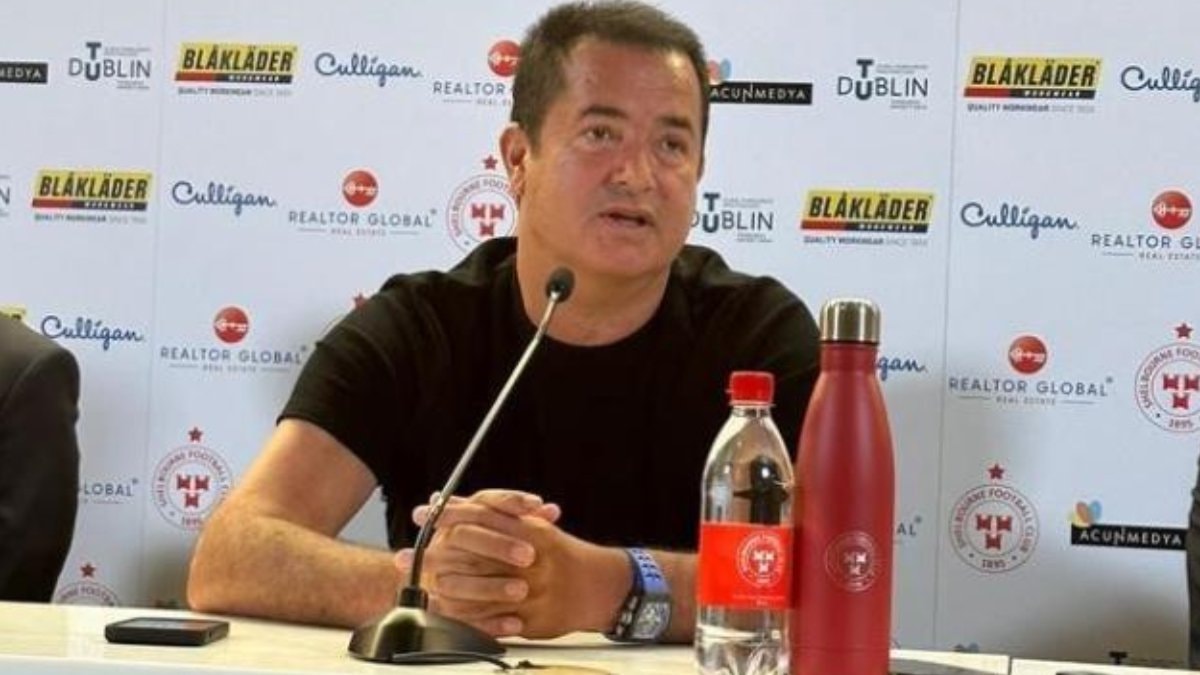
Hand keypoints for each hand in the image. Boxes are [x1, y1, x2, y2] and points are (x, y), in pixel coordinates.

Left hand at [394, 490, 627, 638]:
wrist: (597, 586)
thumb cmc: (559, 553)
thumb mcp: (531, 525)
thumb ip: (494, 512)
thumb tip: (448, 498)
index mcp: (531, 531)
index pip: (483, 516)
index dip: (449, 515)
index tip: (423, 515)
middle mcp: (532, 559)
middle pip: (474, 555)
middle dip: (436, 556)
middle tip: (403, 557)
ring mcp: (533, 590)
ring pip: (480, 591)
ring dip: (443, 590)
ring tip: (416, 587)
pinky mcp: (533, 619)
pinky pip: (495, 621)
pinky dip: (469, 618)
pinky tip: (448, 616)